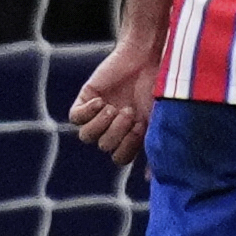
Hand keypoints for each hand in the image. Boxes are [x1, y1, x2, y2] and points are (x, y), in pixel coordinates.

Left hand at [68, 37, 159, 165]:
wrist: (147, 55)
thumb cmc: (158, 87)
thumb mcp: (159, 120)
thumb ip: (154, 148)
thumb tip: (151, 181)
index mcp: (132, 135)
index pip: (120, 158)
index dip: (128, 147)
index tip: (140, 127)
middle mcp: (114, 126)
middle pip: (104, 147)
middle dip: (117, 132)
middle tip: (128, 111)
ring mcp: (99, 113)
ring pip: (87, 137)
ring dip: (101, 124)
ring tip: (112, 107)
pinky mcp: (86, 99)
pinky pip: (75, 118)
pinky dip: (87, 113)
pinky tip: (100, 101)